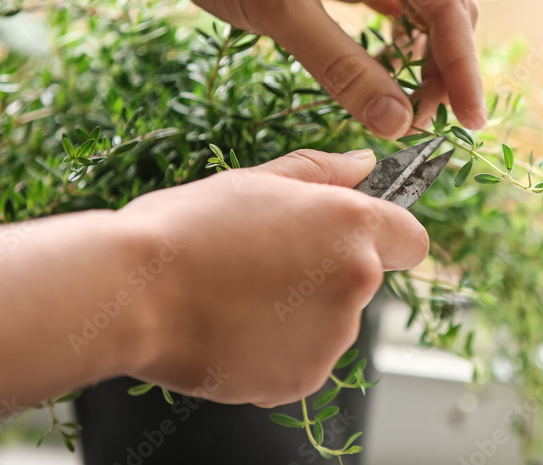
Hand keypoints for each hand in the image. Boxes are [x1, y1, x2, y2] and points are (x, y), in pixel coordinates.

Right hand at [116, 149, 428, 406]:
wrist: (132, 293)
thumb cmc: (186, 229)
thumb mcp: (255, 181)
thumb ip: (322, 172)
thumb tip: (362, 165)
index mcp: (351, 225)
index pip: (410, 237)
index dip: (385, 235)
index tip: (351, 236)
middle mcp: (355, 282)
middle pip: (364, 280)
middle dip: (329, 271)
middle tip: (266, 260)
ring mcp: (332, 337)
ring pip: (331, 321)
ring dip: (302, 311)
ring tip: (239, 294)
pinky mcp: (302, 378)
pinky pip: (303, 357)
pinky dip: (278, 348)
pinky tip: (234, 326)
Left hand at [141, 0, 486, 137]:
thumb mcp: (283, 11)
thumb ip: (345, 69)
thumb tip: (399, 124)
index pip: (447, 3)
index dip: (462, 68)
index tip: (471, 123)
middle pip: (443, 8)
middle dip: (441, 68)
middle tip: (424, 126)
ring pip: (421, 15)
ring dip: (420, 62)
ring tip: (407, 111)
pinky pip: (391, 13)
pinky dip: (393, 50)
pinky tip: (389, 81)